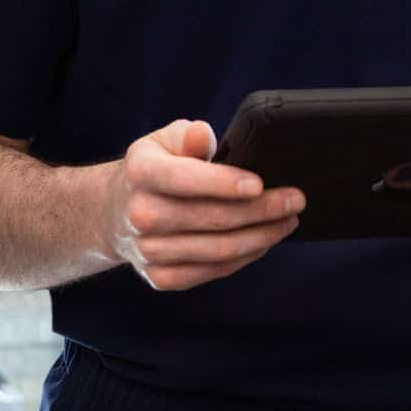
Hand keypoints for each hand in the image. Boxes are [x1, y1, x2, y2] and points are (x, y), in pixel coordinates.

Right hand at [101, 119, 304, 291]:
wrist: (115, 211)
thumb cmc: (154, 168)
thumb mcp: (164, 141)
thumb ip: (188, 137)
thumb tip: (201, 133)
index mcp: (141, 172)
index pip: (186, 179)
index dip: (225, 183)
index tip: (260, 184)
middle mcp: (141, 214)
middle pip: (212, 218)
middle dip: (261, 210)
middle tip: (295, 200)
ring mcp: (148, 250)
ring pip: (218, 250)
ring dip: (261, 237)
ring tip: (288, 222)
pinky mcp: (160, 276)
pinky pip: (212, 271)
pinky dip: (244, 257)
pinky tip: (264, 241)